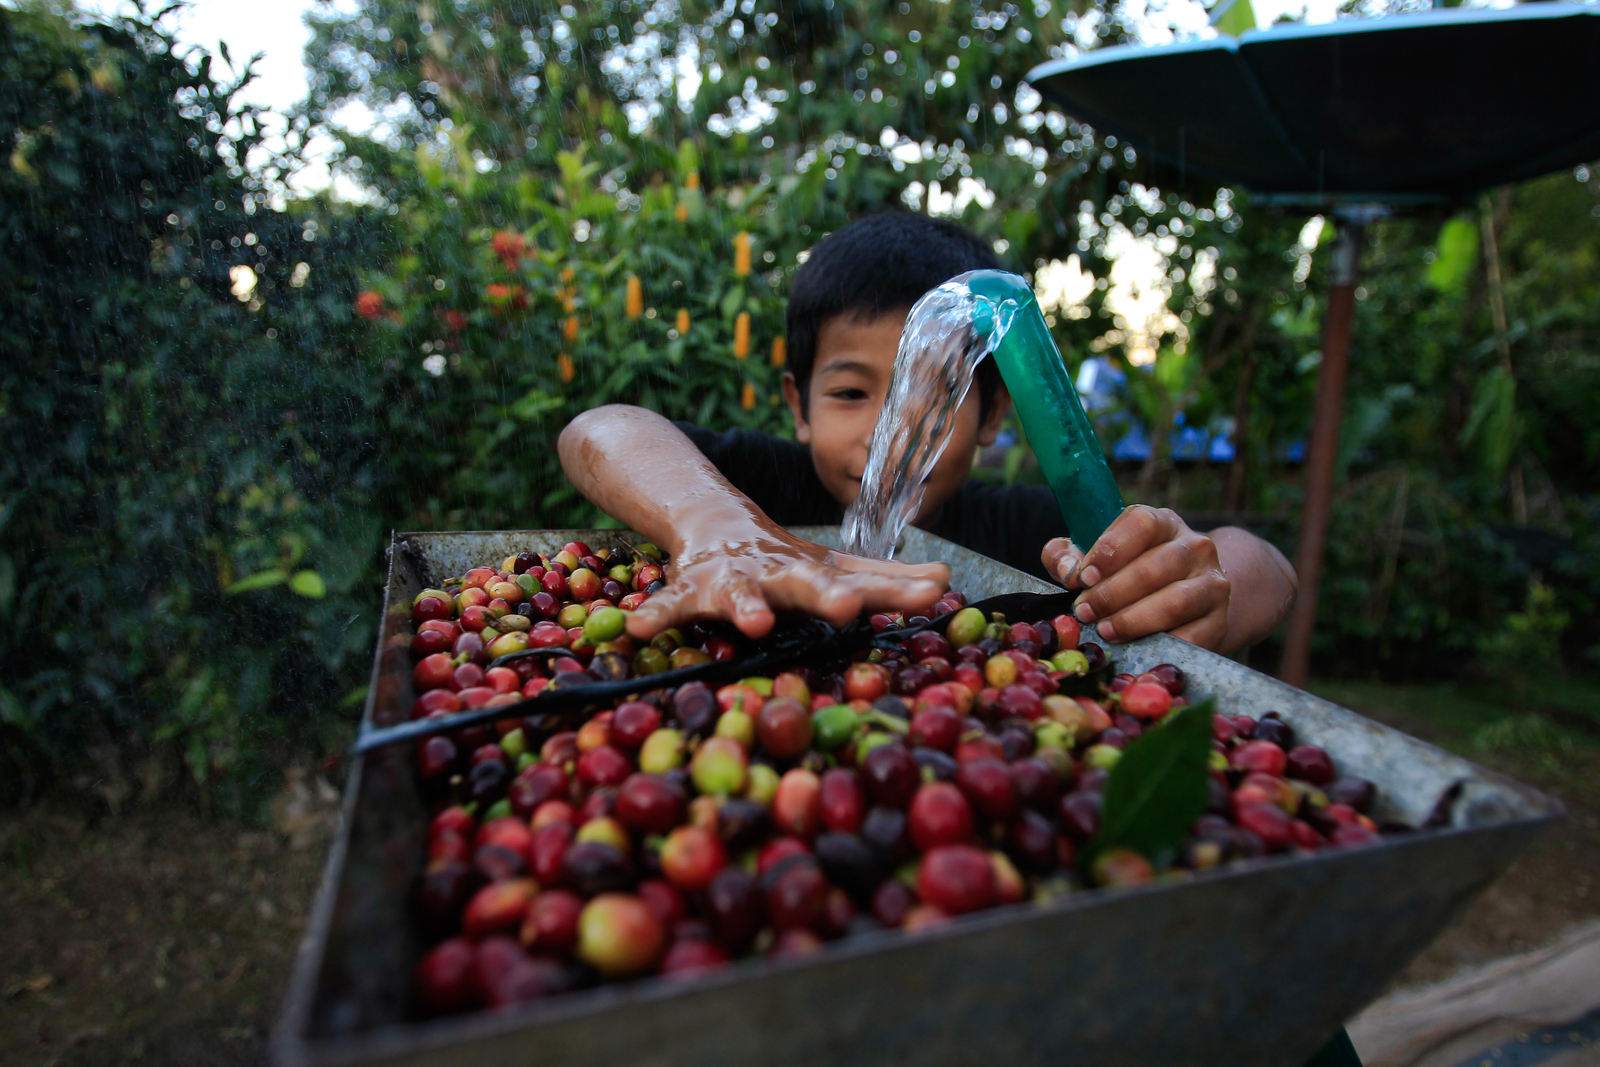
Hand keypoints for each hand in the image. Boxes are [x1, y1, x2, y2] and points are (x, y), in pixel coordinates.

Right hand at [627, 526, 948, 640]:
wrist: (711, 517)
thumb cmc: (783, 560)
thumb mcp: (832, 568)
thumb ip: (885, 580)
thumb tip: (947, 581)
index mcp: (815, 573)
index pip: (865, 581)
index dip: (898, 590)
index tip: (936, 592)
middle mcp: (778, 572)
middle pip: (807, 582)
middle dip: (827, 595)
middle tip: (847, 606)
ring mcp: (733, 577)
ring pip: (739, 593)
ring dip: (746, 605)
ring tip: (755, 622)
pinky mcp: (689, 585)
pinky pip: (669, 603)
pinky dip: (654, 614)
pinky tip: (638, 628)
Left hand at [1040, 505, 1230, 649]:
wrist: (1187, 598)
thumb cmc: (1128, 572)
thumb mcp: (1096, 556)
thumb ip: (1067, 556)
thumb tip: (1067, 569)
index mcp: (1162, 522)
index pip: (1142, 524)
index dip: (1110, 550)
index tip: (1084, 577)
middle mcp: (1194, 547)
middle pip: (1154, 568)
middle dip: (1112, 594)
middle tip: (1085, 611)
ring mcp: (1212, 582)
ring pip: (1175, 601)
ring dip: (1134, 619)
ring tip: (1105, 630)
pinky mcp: (1219, 619)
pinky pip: (1192, 635)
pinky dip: (1160, 644)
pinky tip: (1137, 648)